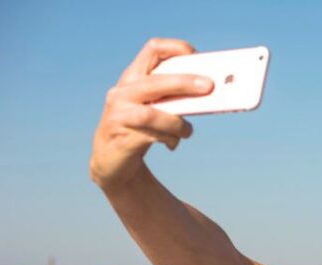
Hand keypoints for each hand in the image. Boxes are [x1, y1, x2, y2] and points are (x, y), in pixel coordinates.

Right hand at [89, 38, 212, 189]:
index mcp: (133, 77)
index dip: (175, 48)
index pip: (153, 50)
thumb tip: (209, 93)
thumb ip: (174, 98)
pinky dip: (168, 139)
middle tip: (209, 86)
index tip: (196, 56)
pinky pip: (151, 136)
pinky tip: (172, 143)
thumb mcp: (156, 107)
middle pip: (155, 81)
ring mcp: (119, 115)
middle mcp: (122, 92)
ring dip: (176, 123)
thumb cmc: (142, 129)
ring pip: (152, 114)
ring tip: (188, 131)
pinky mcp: (121, 138)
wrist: (112, 159)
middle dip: (184, 82)